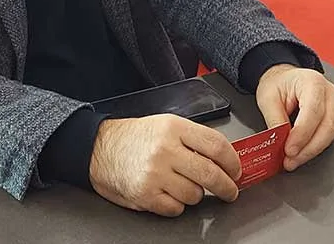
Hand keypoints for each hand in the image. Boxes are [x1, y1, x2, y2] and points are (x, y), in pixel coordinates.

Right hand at [89, 114, 241, 216]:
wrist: (97, 149)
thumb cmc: (133, 138)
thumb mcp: (165, 125)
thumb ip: (193, 138)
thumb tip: (224, 158)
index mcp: (174, 128)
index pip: (217, 145)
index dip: (233, 162)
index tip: (236, 171)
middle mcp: (165, 150)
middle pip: (211, 173)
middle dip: (227, 187)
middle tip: (230, 191)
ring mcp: (155, 174)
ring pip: (195, 195)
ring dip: (195, 195)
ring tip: (184, 186)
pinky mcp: (145, 195)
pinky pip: (176, 208)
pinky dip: (177, 205)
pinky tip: (169, 194)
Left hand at [255, 65, 333, 171]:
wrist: (285, 79)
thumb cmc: (279, 84)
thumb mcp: (268, 98)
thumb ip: (275, 121)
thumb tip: (280, 143)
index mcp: (313, 82)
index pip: (313, 111)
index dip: (302, 134)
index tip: (290, 150)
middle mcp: (329, 93)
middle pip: (327, 126)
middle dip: (308, 148)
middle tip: (290, 160)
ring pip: (330, 135)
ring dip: (311, 151)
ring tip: (293, 160)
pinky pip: (329, 136)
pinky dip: (315, 147)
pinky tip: (302, 153)